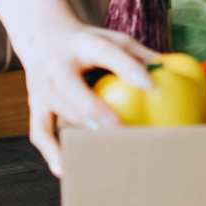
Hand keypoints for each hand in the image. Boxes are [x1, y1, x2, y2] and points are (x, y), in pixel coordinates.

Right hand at [19, 19, 158, 177]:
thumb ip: (139, 54)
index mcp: (83, 44)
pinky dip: (52, 151)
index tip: (150, 85)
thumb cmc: (89, 43)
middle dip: (92, 109)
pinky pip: (40, 132)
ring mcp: (43, 87)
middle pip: (71, 88)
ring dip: (77, 134)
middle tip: (118, 130)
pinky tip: (68, 168)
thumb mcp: (113, 38)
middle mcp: (58, 66)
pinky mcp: (35, 106)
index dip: (128, 68)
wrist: (43, 37)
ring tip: (101, 153)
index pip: (107, 53)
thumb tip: (170, 69)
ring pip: (57, 112)